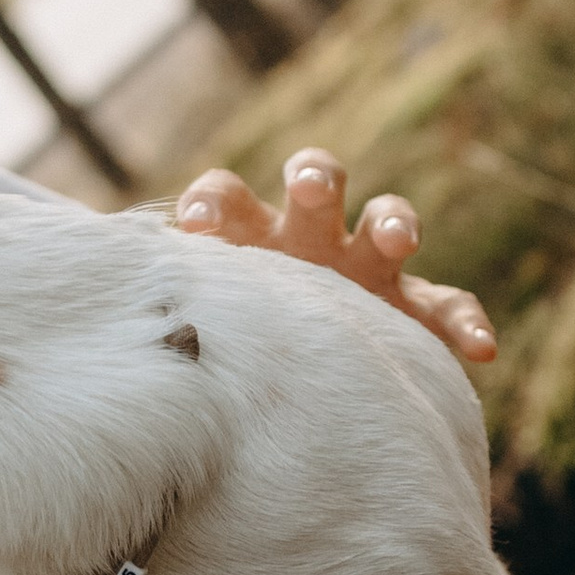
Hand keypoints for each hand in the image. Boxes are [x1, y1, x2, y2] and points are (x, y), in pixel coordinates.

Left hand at [172, 145, 496, 365]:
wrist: (306, 397)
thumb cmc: (238, 353)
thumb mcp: (205, 335)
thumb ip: (174, 322)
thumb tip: (96, 336)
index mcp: (252, 238)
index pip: (228, 198)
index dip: (212, 203)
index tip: (193, 225)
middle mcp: (311, 240)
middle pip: (315, 184)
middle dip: (314, 177)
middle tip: (309, 186)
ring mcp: (368, 270)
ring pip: (388, 222)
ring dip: (394, 222)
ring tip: (396, 240)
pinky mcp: (416, 311)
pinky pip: (449, 307)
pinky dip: (466, 323)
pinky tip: (479, 349)